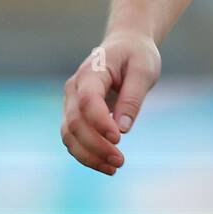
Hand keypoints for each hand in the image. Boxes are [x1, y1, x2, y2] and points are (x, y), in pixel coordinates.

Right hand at [61, 29, 160, 174]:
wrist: (126, 45)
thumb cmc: (137, 55)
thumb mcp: (144, 69)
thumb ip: (132, 97)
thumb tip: (123, 130)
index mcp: (91, 71)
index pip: (87, 101)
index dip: (100, 122)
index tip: (119, 139)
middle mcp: (74, 88)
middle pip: (75, 122)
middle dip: (96, 145)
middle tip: (120, 161)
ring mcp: (71, 102)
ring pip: (69, 135)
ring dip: (89, 155)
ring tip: (114, 168)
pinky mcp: (75, 114)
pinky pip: (73, 138)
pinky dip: (86, 154)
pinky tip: (106, 165)